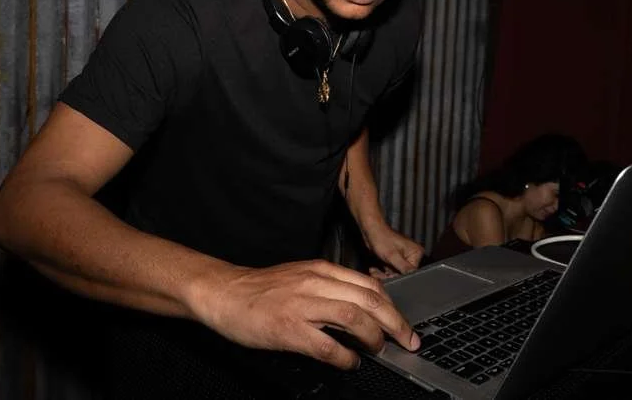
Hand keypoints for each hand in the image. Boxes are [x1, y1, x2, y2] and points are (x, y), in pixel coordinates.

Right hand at [197, 259, 419, 369]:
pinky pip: (327, 345)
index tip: (403, 323)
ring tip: (379, 350)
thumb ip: (329, 287)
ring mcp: (302, 305)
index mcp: (321, 269)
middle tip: (407, 340)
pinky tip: (351, 363)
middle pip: (369, 300)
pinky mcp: (289, 329)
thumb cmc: (261, 289)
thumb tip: (361, 309)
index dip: (393, 306)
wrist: (224, 292)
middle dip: (395, 323)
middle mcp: (315, 282)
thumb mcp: (301, 276)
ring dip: (373, 337)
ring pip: (353, 317)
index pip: (369, 285)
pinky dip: (345, 356)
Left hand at [363, 223, 424, 277]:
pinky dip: (382, 273)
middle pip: (403, 275)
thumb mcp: (393, 255)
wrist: (370, 231)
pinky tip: (375, 270)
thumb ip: (404, 268)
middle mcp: (412, 256)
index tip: (389, 276)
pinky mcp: (395, 261)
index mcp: (416, 252)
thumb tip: (413, 277)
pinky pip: (390, 272)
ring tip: (375, 272)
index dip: (400, 276)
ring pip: (395, 275)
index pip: (412, 272)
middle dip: (390, 276)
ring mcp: (403, 258)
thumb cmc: (381, 238)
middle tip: (379, 274)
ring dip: (384, 275)